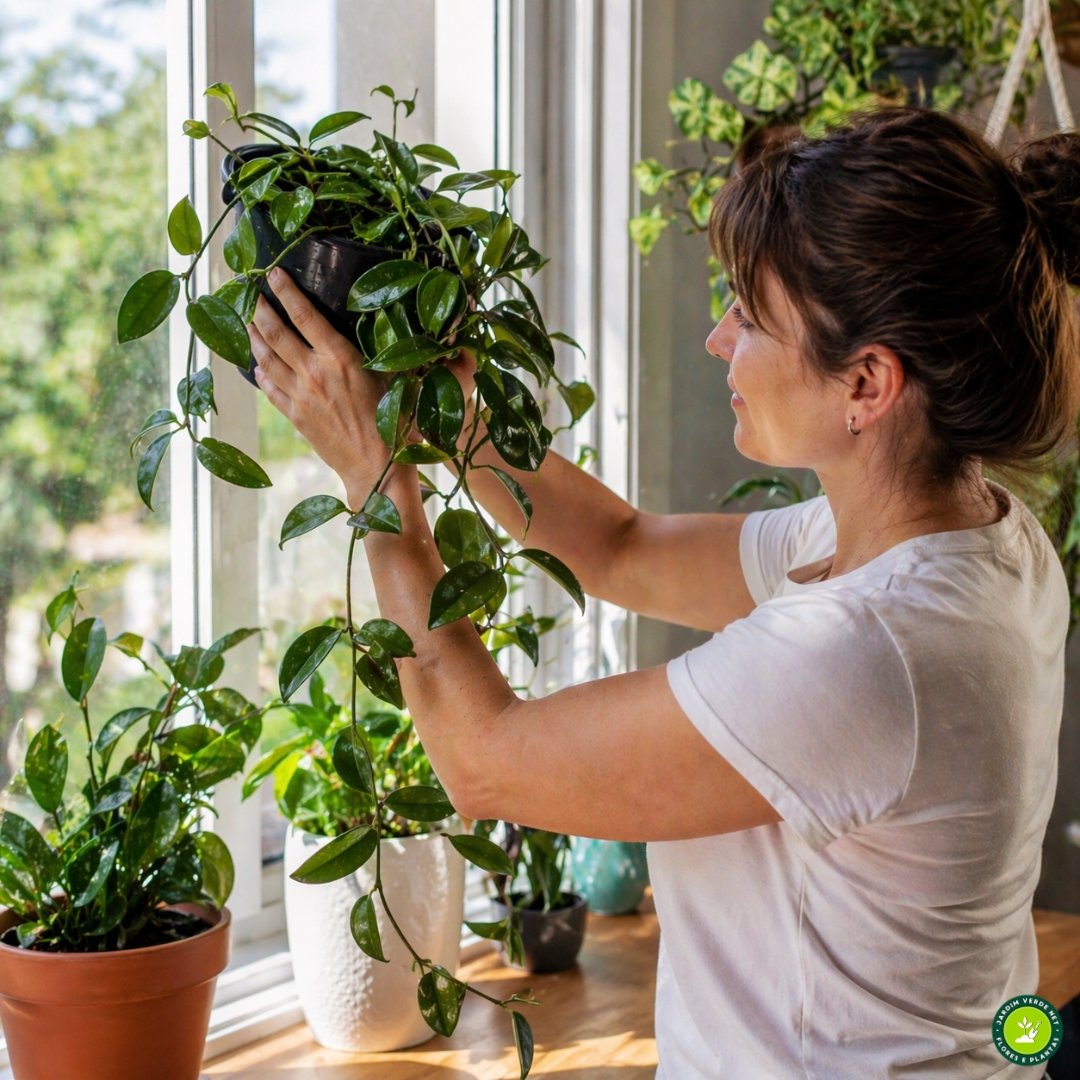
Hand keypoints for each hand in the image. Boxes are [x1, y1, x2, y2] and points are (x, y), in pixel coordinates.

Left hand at [248, 268, 390, 502]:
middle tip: (247, 292)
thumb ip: (382, 352)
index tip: (273, 274)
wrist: (377, 467)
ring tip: (246, 322)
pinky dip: (260, 373)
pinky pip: (269, 388)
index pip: (304, 315)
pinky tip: (257, 366)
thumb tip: (388, 325)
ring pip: (266, 358)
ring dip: (254, 337)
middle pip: (276, 333)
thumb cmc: (396, 422)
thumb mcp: (396, 379)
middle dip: (258, 309)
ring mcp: (301, 395)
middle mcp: (314, 372)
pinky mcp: (295, 416)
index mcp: (340, 358)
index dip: (286, 291)